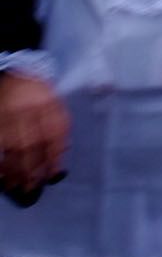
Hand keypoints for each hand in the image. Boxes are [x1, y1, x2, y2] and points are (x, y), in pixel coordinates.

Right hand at [0, 72, 69, 191]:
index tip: (52, 176)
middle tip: (32, 187)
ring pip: (11, 145)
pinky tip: (0, 173)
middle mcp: (28, 108)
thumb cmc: (39, 92)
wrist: (17, 68)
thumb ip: (59, 126)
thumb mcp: (55, 103)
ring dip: (13, 168)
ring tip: (15, 186)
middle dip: (32, 168)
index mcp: (49, 103)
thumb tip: (60, 156)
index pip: (54, 134)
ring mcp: (8, 113)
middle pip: (31, 143)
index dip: (54, 157)